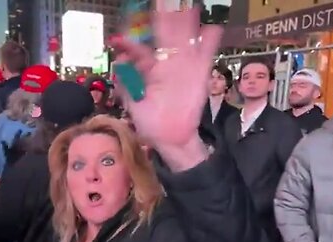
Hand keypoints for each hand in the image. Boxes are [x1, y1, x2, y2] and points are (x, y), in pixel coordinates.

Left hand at [110, 1, 221, 169]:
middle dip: (164, 17)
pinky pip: (205, 55)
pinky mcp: (199, 74)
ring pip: (184, 39)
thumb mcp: (132, 103)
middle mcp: (167, 63)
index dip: (131, 43)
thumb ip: (125, 83)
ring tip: (186, 5)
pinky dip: (209, 43)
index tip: (121, 38)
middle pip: (165, 35)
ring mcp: (184, 66)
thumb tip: (120, 61)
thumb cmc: (150, 122)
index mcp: (150, 69)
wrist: (171, 137)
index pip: (140, 50)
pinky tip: (213, 29)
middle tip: (164, 1)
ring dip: (185, 22)